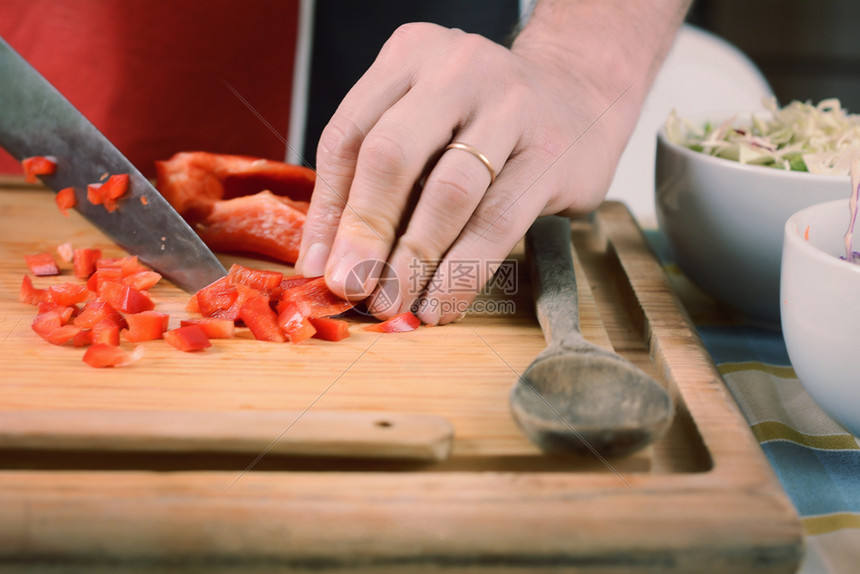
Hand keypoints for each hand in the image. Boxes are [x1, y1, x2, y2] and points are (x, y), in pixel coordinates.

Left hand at [297, 2, 687, 323]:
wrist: (582, 95)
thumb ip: (376, 176)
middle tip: (350, 287)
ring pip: (447, 192)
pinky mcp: (550, 152)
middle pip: (392, 155)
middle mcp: (457, 69)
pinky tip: (441, 302)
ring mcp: (510, 106)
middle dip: (365, 232)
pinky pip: (497, 221)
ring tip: (394, 303)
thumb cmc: (486, 120)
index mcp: (410, 56)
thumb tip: (328, 259)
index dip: (329, 209)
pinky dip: (463, 271)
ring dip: (413, 259)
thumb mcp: (425, 124)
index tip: (318, 267)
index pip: (349, 135)